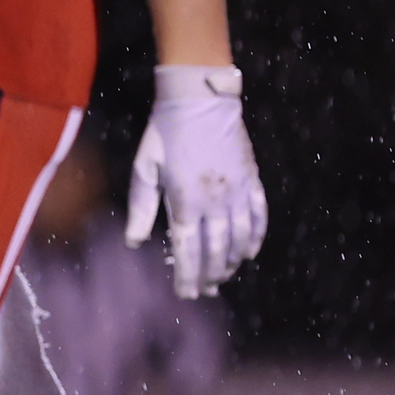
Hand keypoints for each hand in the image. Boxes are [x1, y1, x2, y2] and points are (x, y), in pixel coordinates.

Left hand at [126, 63, 267, 297]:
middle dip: (209, 275)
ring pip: (240, 238)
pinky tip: (249, 251)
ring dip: (231, 261)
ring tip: (222, 276)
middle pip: (215, 250)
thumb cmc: (165, 133)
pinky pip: (259, 215)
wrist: (200, 101)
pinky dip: (256, 237)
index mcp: (185, 201)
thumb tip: (135, 241)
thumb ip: (141, 207)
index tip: (186, 293)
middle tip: (203, 291)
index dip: (187, 275)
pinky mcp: (252, 180)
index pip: (188, 250)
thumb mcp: (145, 168)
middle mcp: (215, 202)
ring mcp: (237, 192)